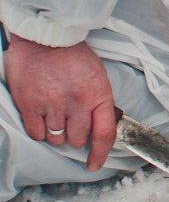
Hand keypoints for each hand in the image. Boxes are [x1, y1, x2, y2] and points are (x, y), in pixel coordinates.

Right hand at [4, 35, 116, 170]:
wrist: (46, 37)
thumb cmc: (73, 55)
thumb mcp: (97, 75)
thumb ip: (98, 101)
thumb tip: (98, 127)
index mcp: (99, 94)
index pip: (105, 133)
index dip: (101, 153)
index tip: (95, 164)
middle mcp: (77, 102)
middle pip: (78, 140)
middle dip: (76, 135)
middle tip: (71, 120)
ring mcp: (52, 104)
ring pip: (56, 138)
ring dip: (57, 132)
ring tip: (55, 113)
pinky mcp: (30, 104)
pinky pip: (36, 133)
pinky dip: (39, 129)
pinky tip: (42, 115)